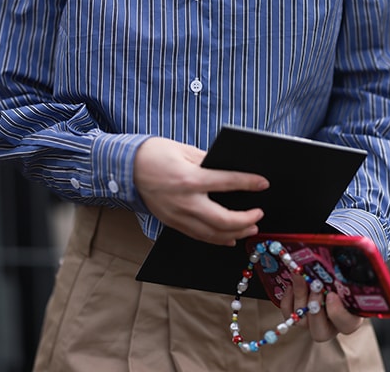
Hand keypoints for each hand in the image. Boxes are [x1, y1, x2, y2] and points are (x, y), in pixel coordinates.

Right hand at [133, 137, 267, 245]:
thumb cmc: (155, 154)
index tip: (263, 183)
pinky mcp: (171, 222)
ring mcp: (177, 215)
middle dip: (245, 219)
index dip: (249, 183)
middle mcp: (184, 201)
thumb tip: (231, 170)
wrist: (125, 168)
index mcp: (189, 178)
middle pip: (223, 219)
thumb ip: (208, 161)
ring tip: (250, 228)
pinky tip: (229, 237)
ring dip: (235, 233)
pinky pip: (198, 236)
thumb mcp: (184, 150)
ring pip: (212, 234)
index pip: (227, 183)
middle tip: (258, 215)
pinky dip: (217, 239)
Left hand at [279, 272, 363, 341]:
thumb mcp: (348, 272)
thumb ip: (348, 272)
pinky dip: (287, 299)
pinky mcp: (297, 315)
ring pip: (302, 322)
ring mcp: (312, 321)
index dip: (339, 314)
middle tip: (315, 288)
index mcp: (350, 315)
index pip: (348, 324)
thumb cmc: (343, 271)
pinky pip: (288, 314)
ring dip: (300, 297)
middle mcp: (330, 324)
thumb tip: (351, 258)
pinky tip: (291, 283)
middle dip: (315, 310)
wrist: (324, 268)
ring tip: (299, 277)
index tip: (332, 295)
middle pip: (320, 332)